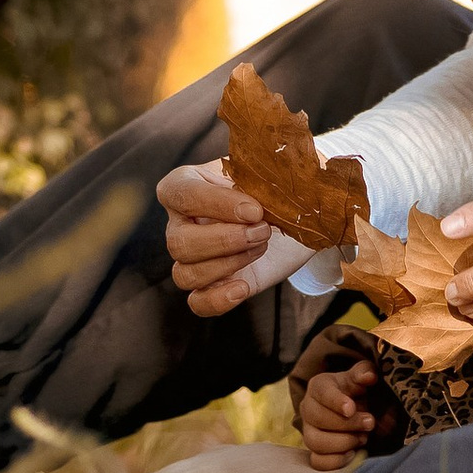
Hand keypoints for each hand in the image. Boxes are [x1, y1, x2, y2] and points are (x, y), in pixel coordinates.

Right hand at [158, 159, 318, 318]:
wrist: (294, 213)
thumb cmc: (274, 185)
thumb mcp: (269, 170)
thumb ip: (263, 169)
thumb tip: (272, 177)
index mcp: (186, 184)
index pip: (181, 195)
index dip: (217, 205)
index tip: (255, 210)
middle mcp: (181, 222)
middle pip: (179, 243)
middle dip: (226, 240)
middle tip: (264, 230)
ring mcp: (192, 257)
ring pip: (185, 274)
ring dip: (229, 264)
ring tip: (262, 245)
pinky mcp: (212, 284)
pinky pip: (197, 303)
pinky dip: (217, 300)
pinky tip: (242, 287)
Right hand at [298, 356, 383, 472]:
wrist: (351, 408)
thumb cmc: (355, 390)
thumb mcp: (360, 377)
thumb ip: (364, 373)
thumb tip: (369, 376)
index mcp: (318, 386)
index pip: (322, 393)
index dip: (336, 402)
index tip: (352, 409)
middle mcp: (308, 408)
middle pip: (318, 419)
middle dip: (347, 424)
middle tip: (370, 423)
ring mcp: (309, 431)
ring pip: (315, 442)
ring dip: (342, 443)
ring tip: (362, 438)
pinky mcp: (314, 451)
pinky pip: (317, 462)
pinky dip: (336, 462)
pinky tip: (353, 454)